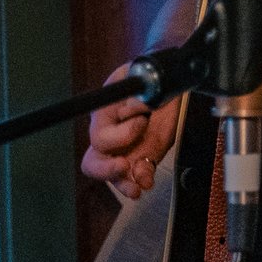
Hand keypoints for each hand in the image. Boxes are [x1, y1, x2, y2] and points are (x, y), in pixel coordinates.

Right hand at [82, 67, 182, 200]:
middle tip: (123, 166)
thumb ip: (137, 87)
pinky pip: (137, 177)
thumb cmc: (145, 78)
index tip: (141, 122)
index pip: (99, 134)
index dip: (118, 135)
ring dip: (124, 184)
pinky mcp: (143, 159)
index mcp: (104, 116)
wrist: (167, 87)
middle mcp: (110, 139)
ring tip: (138, 187)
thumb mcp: (139, 74)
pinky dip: (143, 180)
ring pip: (114, 177)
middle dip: (106, 169)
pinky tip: (148, 181)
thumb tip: (139, 103)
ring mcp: (125, 152)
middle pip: (94, 162)